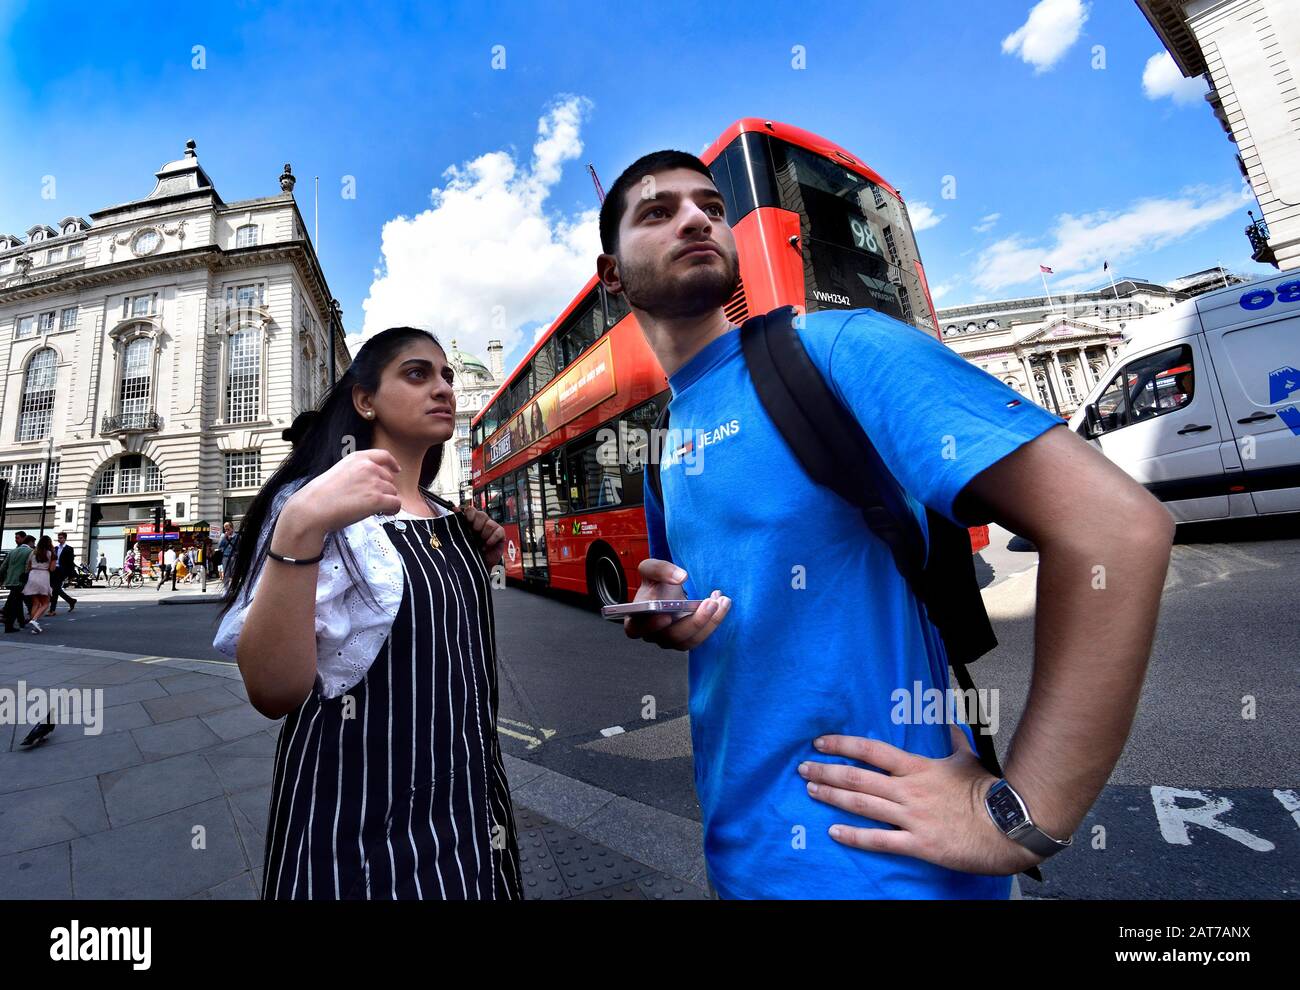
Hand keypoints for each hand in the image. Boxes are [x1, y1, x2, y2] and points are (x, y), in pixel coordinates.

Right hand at [281, 449, 402, 536]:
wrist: (312, 508)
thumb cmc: (321, 496)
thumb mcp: (340, 472)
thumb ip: (357, 472)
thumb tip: (374, 482)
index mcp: (357, 458)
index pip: (383, 455)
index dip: (392, 463)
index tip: (396, 470)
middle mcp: (368, 467)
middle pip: (389, 478)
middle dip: (383, 490)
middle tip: (368, 501)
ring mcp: (374, 482)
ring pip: (393, 492)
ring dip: (386, 501)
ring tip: (370, 509)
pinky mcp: (377, 499)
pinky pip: (396, 504)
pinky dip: (392, 510)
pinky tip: (383, 513)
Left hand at [458, 502, 504, 568]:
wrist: (479, 565)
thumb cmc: (470, 551)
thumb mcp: (461, 538)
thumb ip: (458, 523)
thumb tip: (454, 509)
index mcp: (471, 521)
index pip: (471, 510)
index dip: (470, 513)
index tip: (468, 520)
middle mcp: (481, 523)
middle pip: (481, 514)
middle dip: (477, 524)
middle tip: (475, 532)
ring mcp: (491, 528)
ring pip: (490, 524)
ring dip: (484, 534)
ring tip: (481, 542)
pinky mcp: (500, 534)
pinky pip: (498, 531)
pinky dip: (492, 538)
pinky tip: (487, 545)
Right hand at [623, 558, 729, 650]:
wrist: (668, 592)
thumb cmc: (656, 583)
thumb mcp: (651, 568)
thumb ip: (660, 569)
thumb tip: (680, 577)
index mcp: (635, 619)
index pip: (635, 629)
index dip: (650, 626)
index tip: (666, 616)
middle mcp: (652, 634)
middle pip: (671, 636)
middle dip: (694, 621)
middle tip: (710, 603)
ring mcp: (670, 640)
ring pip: (690, 640)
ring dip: (710, 622)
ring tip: (722, 601)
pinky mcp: (687, 640)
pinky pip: (701, 636)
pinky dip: (714, 621)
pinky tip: (722, 603)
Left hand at [798, 724, 1046, 875]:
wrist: (1010, 825)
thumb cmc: (991, 793)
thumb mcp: (969, 759)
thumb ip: (955, 740)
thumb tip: (949, 722)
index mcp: (919, 768)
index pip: (872, 750)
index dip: (843, 745)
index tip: (821, 743)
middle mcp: (909, 790)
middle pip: (858, 777)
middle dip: (827, 771)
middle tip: (803, 769)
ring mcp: (912, 817)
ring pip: (862, 805)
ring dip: (833, 797)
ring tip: (811, 791)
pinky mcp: (919, 843)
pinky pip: (879, 840)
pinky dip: (854, 836)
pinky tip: (834, 832)